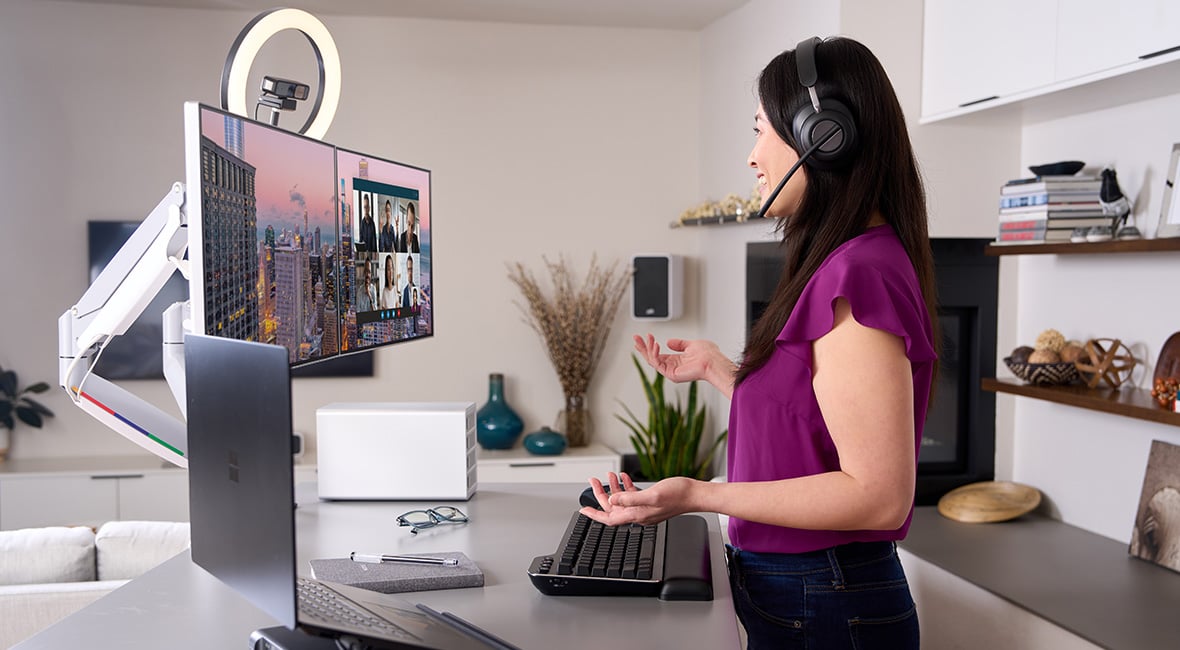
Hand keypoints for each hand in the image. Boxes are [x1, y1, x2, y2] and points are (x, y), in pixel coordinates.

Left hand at [579, 472, 696, 525]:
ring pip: (622, 500)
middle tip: (593, 481)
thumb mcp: (652, 494)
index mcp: (638, 514)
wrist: (695, 494)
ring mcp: (645, 508)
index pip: (610, 519)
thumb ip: (631, 498)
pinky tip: (624, 477)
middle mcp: (640, 514)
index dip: (595, 515)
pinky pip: (633, 496)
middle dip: (601, 494)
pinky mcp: (651, 502)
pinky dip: (626, 487)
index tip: (583, 510)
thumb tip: (613, 501)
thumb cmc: (678, 495)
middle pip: (613, 508)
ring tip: (608, 475)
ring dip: (613, 488)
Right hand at [633, 334, 734, 392]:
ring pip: (652, 360)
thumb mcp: (691, 345)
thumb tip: (669, 342)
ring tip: (647, 338)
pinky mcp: (671, 374)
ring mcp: (671, 371)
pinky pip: (658, 363)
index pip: (658, 354)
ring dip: (647, 348)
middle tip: (635, 337)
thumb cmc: (708, 355)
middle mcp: (672, 367)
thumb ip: (679, 344)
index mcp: (676, 361)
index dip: (648, 346)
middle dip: (643, 347)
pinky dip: (654, 353)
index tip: (642, 338)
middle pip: (651, 358)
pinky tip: (655, 344)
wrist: (714, 361)